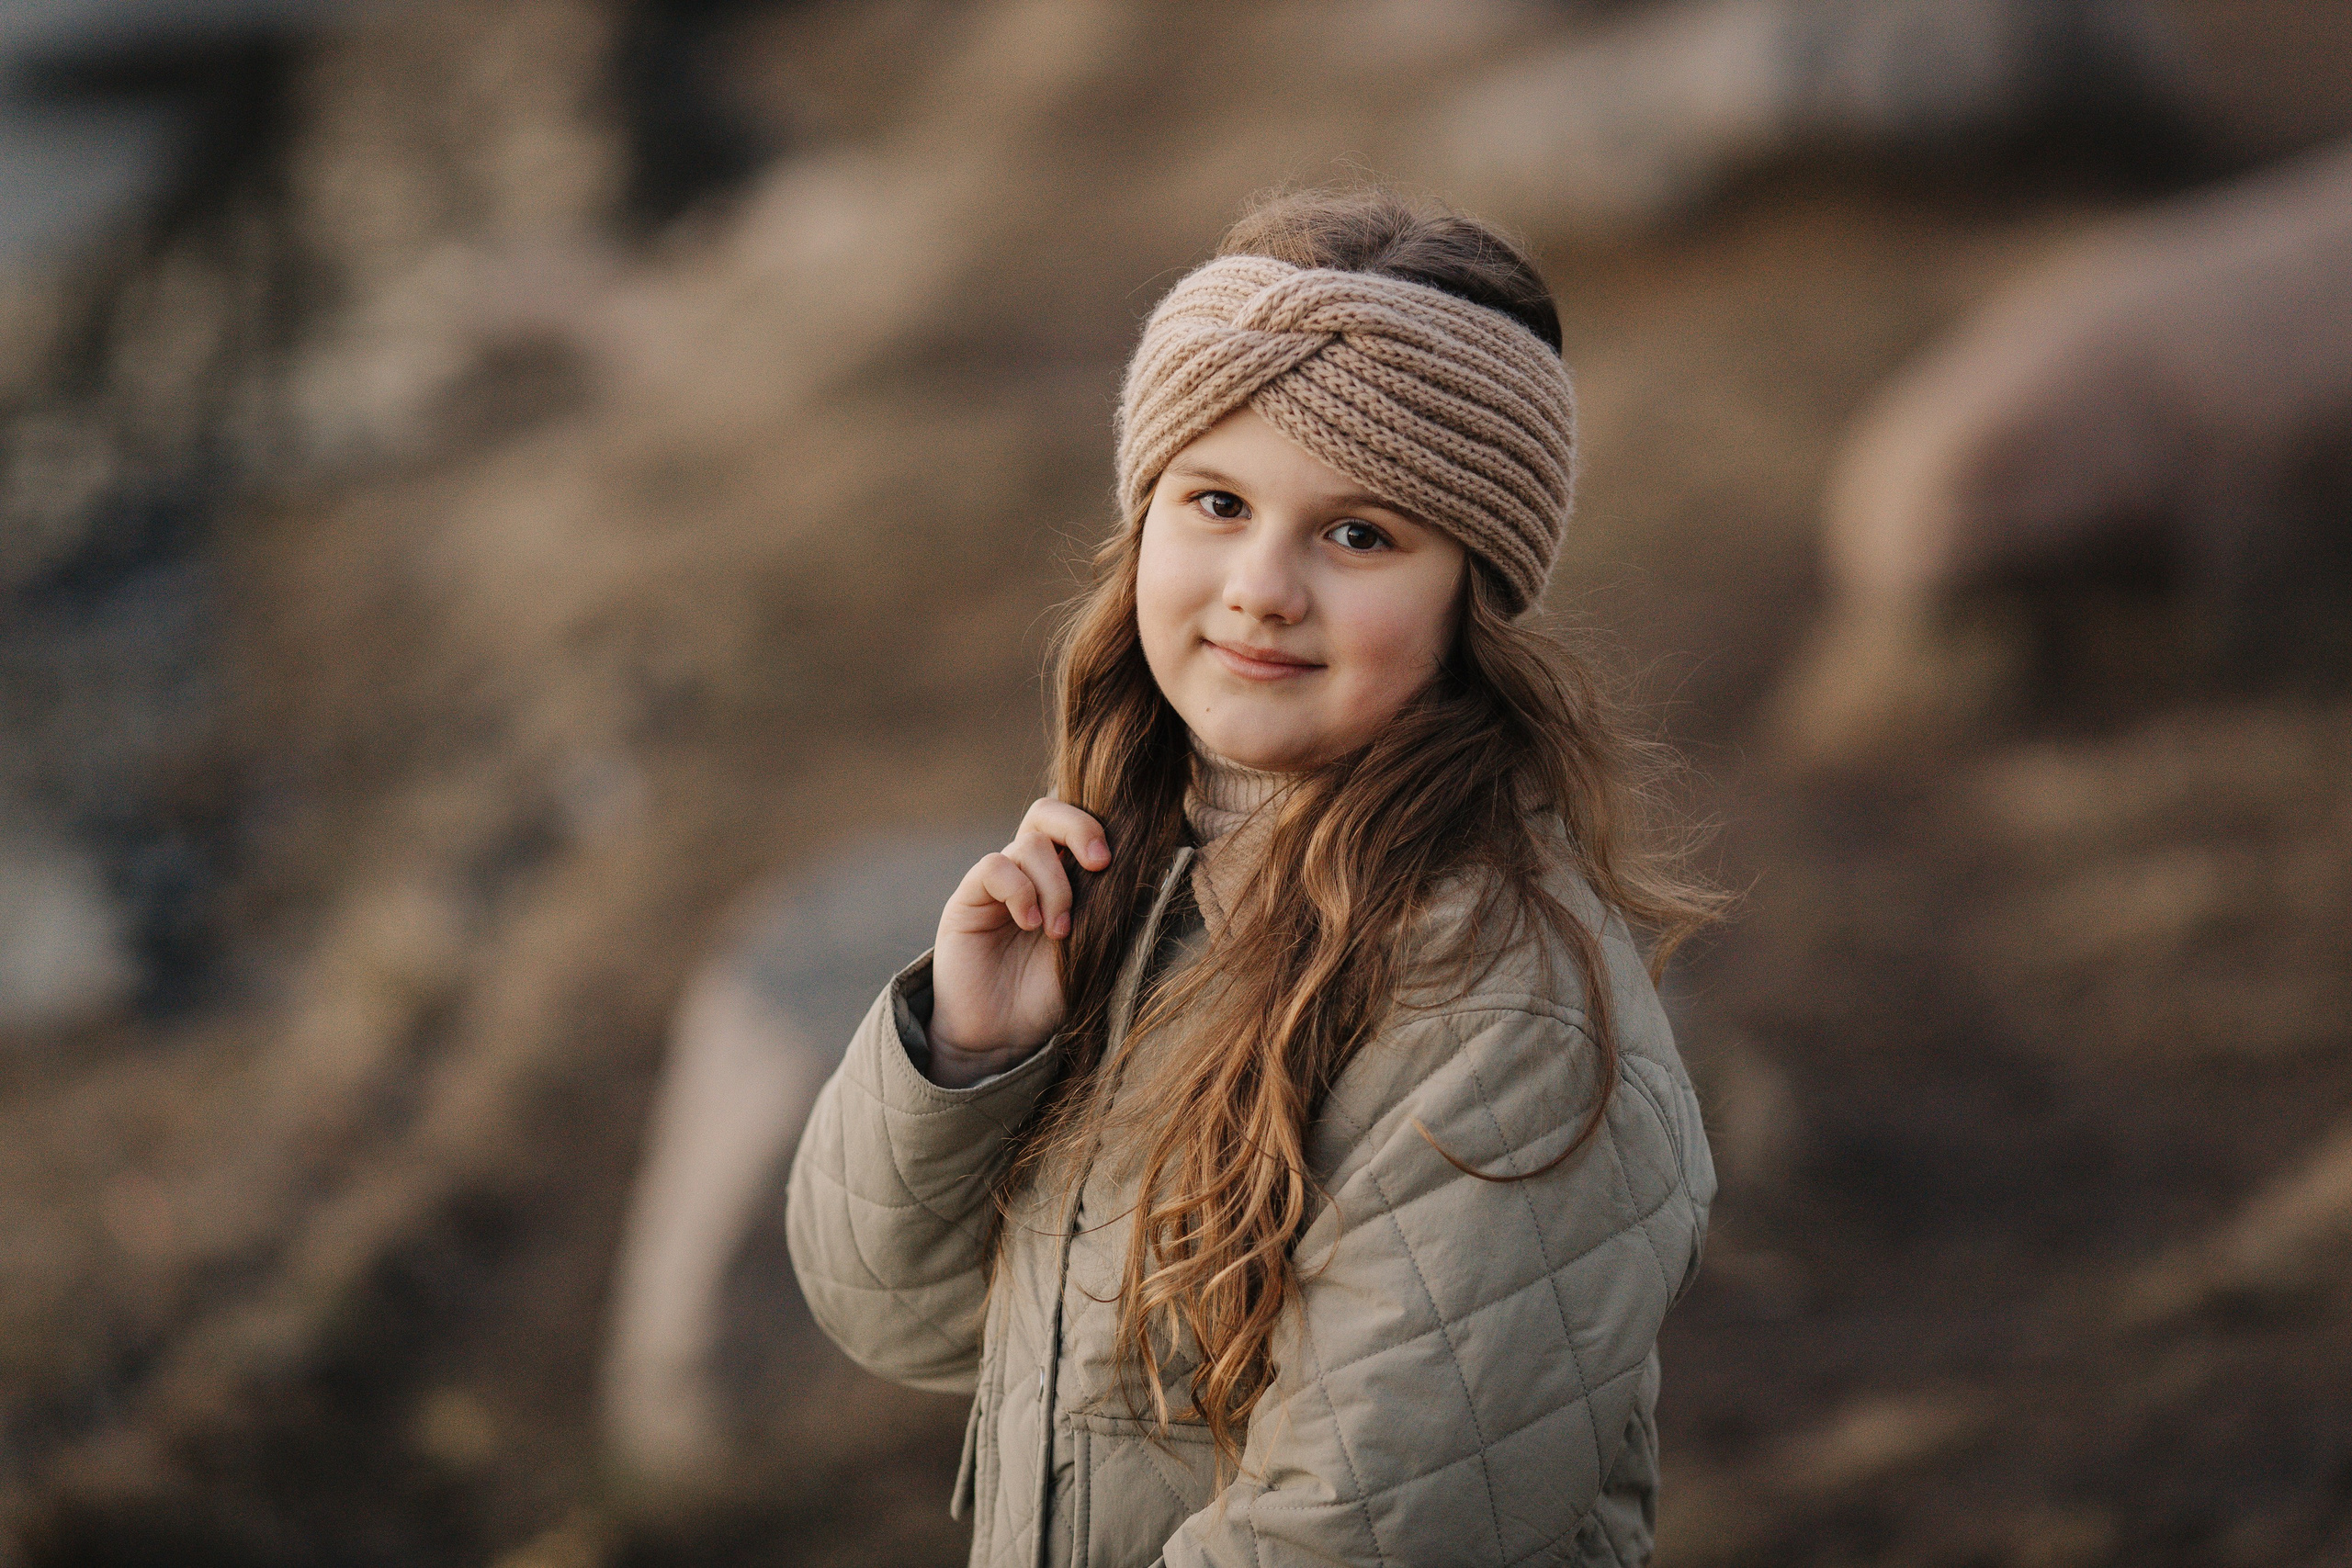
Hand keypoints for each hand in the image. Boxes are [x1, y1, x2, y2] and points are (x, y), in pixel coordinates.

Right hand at [926, 799, 1110, 1087]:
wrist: (1002, 1036)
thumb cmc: (1052, 996)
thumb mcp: (1097, 949)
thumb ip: (1116, 909)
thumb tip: (1162, 868)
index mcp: (1064, 876)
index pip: (1078, 823)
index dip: (1101, 827)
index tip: (1119, 863)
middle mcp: (1030, 871)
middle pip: (1048, 811)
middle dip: (1080, 828)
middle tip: (1099, 864)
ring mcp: (998, 882)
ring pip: (1029, 843)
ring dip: (1054, 885)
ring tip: (1058, 932)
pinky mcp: (969, 897)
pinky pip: (995, 867)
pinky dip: (1020, 890)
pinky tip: (1030, 923)